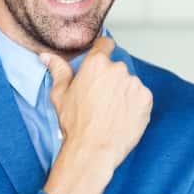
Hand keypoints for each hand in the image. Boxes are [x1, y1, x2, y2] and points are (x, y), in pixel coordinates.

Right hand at [42, 37, 151, 172]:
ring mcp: (134, 84)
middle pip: (116, 68)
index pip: (105, 44)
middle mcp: (118, 69)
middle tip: (100, 100)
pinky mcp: (146, 99)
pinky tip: (121, 117)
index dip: (102, 51)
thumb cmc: (75, 124)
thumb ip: (58, 70)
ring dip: (123, 92)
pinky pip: (140, 97)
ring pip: (129, 83)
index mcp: (96, 63)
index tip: (101, 63)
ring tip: (110, 112)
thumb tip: (47, 56)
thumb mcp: (60, 95)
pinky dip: (134, 105)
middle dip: (110, 79)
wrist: (94, 149)